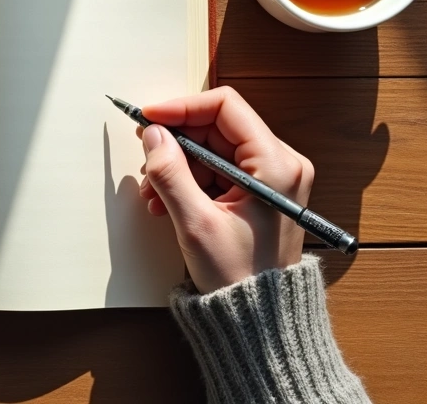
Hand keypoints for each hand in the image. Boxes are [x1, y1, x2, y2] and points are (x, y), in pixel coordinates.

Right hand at [137, 86, 310, 292]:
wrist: (261, 319)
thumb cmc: (240, 277)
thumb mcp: (196, 224)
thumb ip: (170, 174)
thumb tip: (153, 135)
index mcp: (276, 165)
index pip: (225, 107)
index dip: (182, 107)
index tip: (150, 118)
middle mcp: (280, 164)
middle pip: (217, 128)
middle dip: (176, 143)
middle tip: (145, 157)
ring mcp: (271, 179)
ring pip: (213, 150)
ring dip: (178, 165)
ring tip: (153, 194)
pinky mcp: (258, 194)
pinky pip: (217, 171)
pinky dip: (189, 181)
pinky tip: (166, 202)